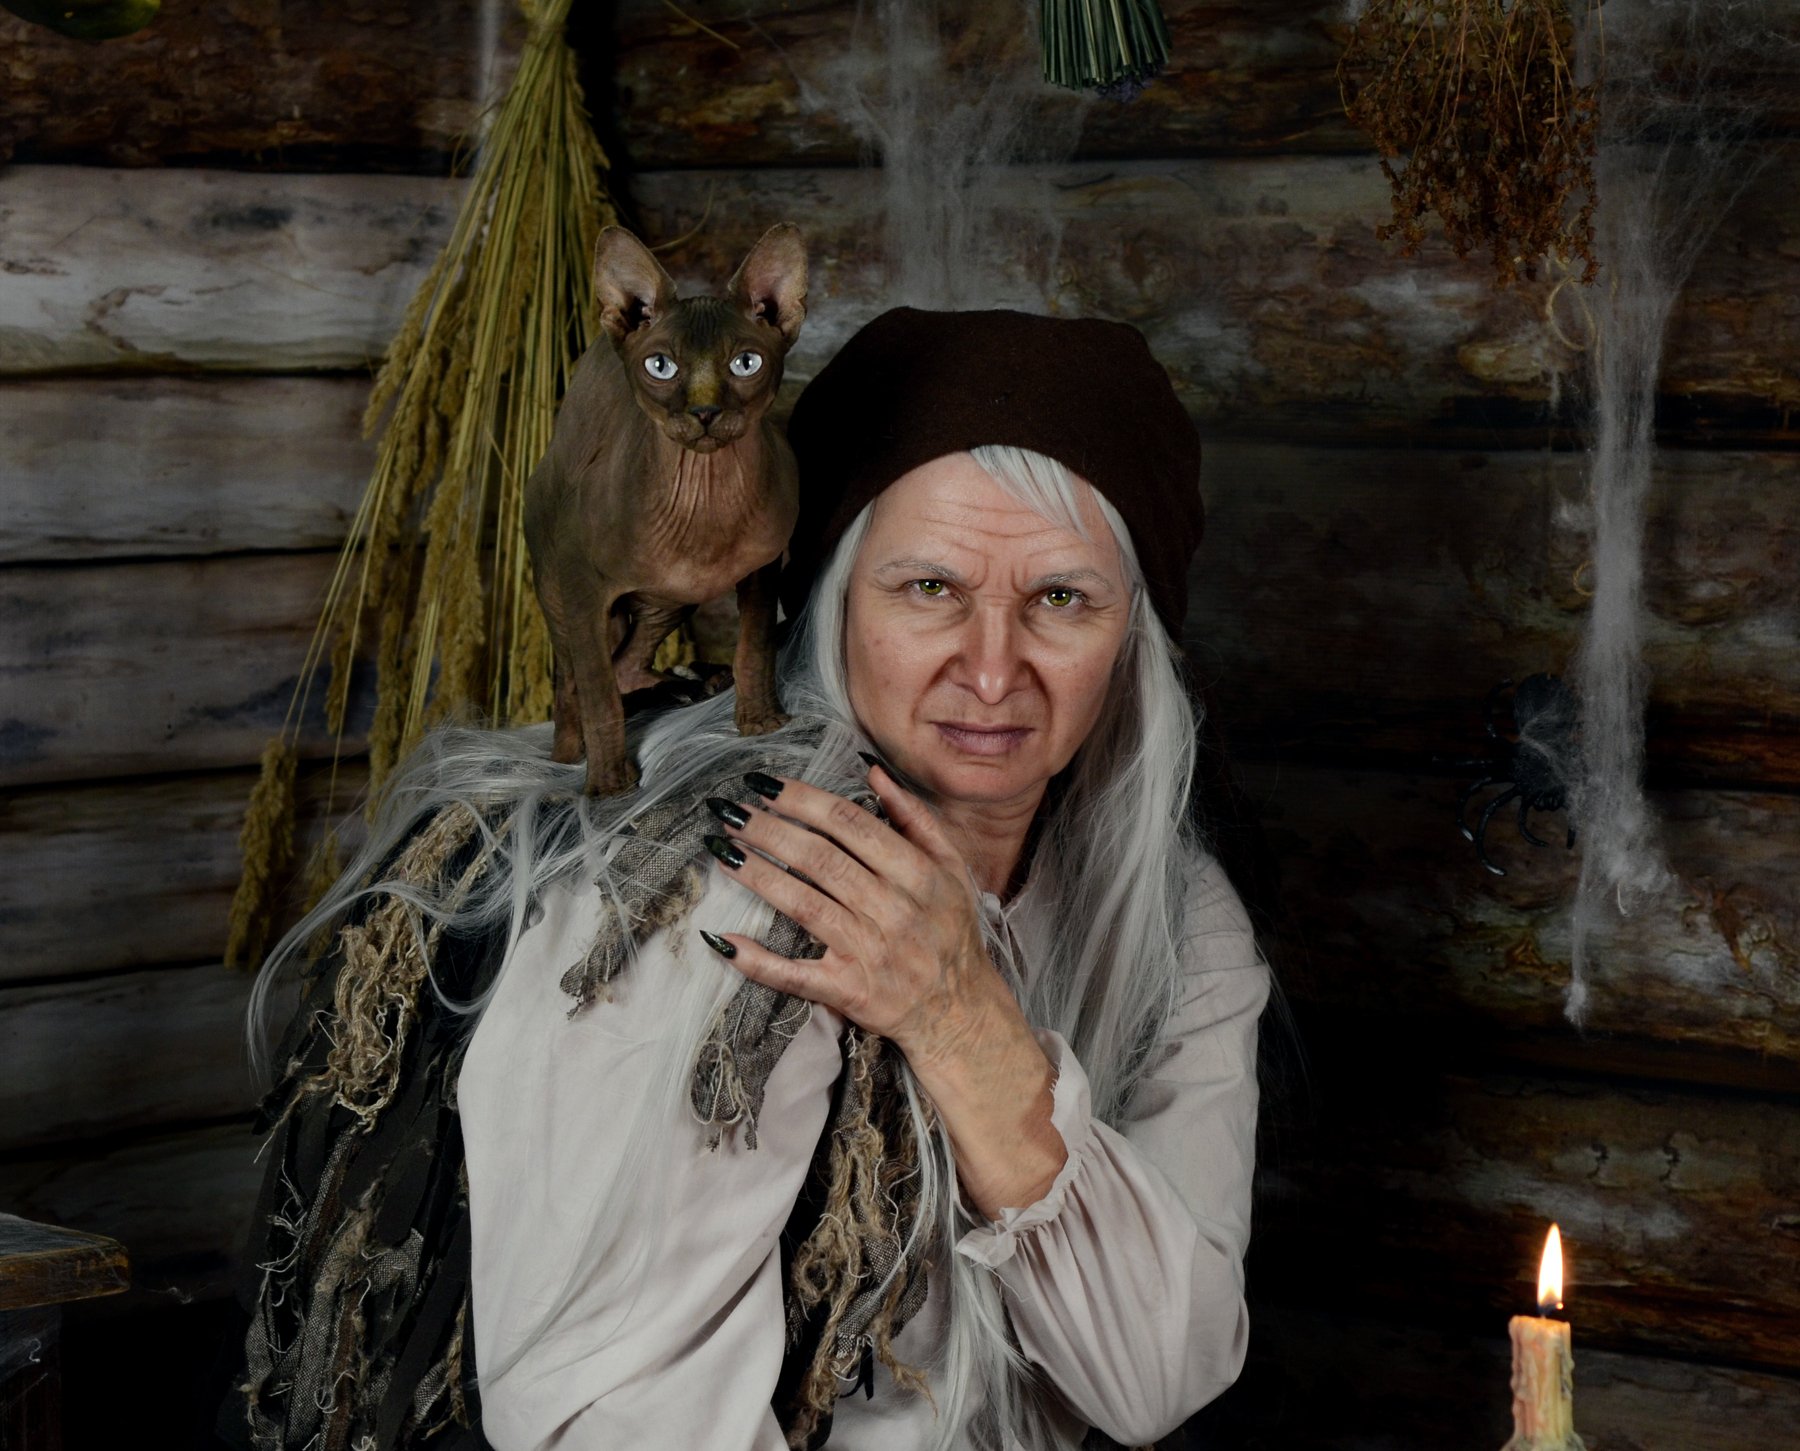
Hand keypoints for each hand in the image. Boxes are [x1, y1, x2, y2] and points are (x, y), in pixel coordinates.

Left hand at [699, 764, 1013, 1064]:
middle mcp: (891, 908)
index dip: (801, 799)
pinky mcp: (848, 991)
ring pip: (802, 904)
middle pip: (819, 858)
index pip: (849, 822)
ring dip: (756, 875)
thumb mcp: (951, 867)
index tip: (764, 784)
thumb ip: (914, 817)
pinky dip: (758, 961)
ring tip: (721, 849)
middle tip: (729, 810)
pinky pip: (795, 976)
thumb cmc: (952, 930)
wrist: (960, 1009)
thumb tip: (873, 771)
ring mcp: (868, 951)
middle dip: (767, 829)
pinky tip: (723, 940)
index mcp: (916, 872)